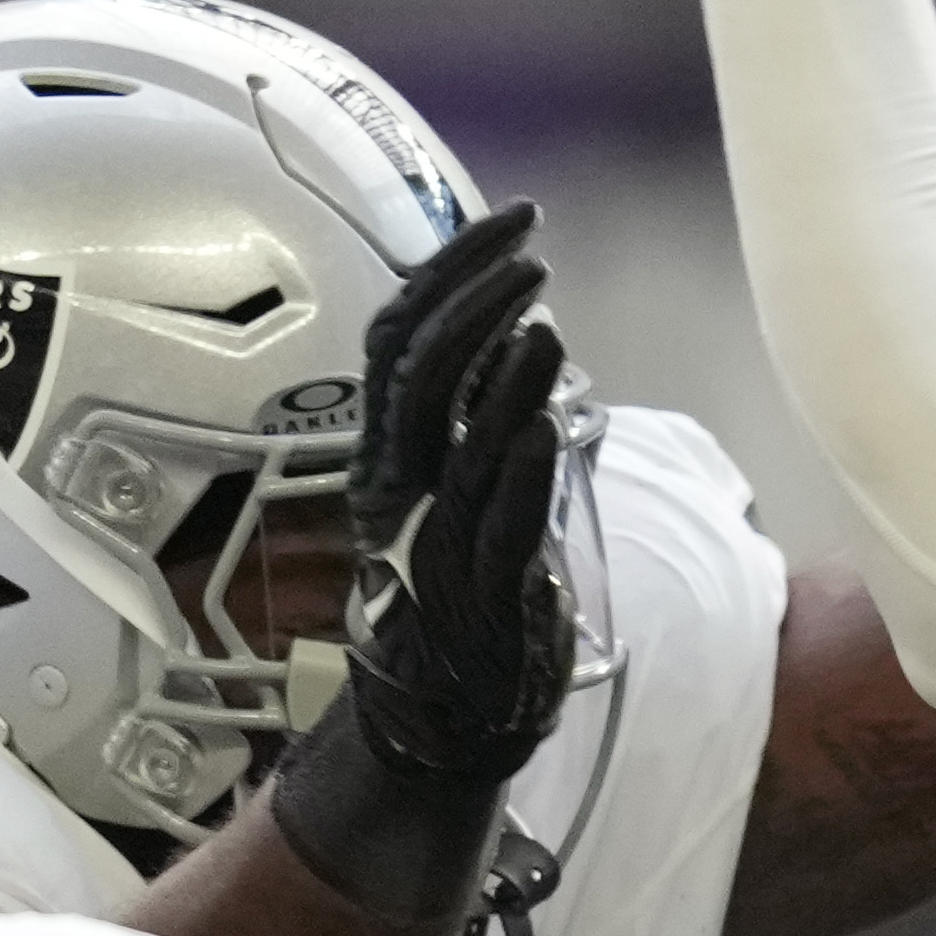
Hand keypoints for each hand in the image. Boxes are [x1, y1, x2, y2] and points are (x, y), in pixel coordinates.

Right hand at [270, 213, 576, 923]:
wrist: (443, 717)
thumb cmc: (463, 592)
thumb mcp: (461, 485)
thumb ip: (475, 411)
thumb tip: (512, 324)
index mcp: (388, 451)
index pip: (402, 333)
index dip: (452, 268)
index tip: (513, 218)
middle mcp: (398, 487)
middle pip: (416, 371)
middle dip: (472, 300)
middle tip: (530, 252)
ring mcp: (434, 539)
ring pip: (450, 442)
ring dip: (498, 379)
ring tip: (543, 319)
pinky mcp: (478, 595)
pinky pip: (492, 524)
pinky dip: (517, 471)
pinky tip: (547, 424)